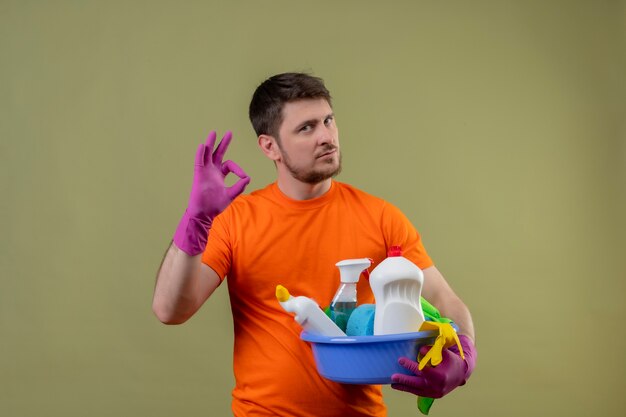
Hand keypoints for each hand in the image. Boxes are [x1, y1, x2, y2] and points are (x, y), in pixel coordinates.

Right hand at [173, 131, 249, 254]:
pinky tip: (203, 145)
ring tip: (213, 133)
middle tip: (229, 133)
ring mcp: (204, 172)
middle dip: (223, 143)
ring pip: (207, 154)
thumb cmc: (215, 205)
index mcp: (219, 175)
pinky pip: (199, 162)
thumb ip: (239, 186)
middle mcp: (212, 171)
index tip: (244, 177)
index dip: (238, 169)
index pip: (230, 164)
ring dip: (210, 143)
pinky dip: (200, 154)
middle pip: (218, 153)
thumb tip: (248, 178)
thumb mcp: (230, 194)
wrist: (204, 213)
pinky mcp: (198, 175)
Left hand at [391, 335, 476, 398]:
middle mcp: (437, 386)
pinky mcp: (433, 395)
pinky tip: (402, 387)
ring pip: (417, 390)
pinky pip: (420, 393)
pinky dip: (410, 390)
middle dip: (404, 380)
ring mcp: (435, 392)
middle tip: (393, 377)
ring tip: (393, 384)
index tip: (400, 360)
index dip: (410, 366)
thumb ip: (432, 351)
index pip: (422, 371)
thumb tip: (420, 350)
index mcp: (440, 376)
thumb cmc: (451, 361)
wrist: (461, 374)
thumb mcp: (444, 353)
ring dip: (404, 387)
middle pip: (417, 384)